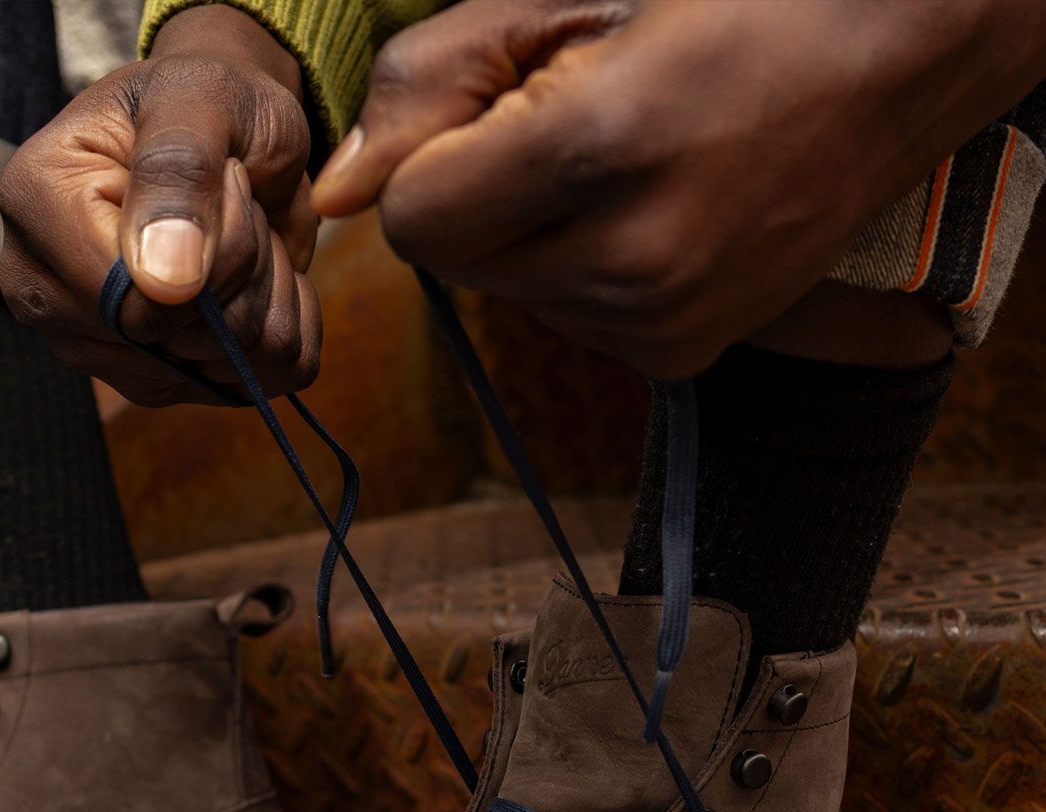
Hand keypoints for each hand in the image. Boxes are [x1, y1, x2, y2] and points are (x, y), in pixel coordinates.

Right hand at [0, 4, 320, 405]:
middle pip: (179, 344)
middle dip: (247, 273)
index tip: (231, 180)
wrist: (230, 137)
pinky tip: (260, 279)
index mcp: (35, 208)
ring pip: (224, 371)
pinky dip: (282, 331)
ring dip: (269, 299)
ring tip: (249, 236)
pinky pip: (252, 385)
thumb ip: (179, 171)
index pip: (135, 299)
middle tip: (243, 205)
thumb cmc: (207, 103)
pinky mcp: (155, 380)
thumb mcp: (201, 100)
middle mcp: (46, 294)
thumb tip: (164, 283)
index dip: (215, 255)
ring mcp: (98, 349)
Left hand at [315, 0, 1045, 376]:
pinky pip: (571, 323)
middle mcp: (628, 267)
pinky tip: (652, 212)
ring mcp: (661, 326)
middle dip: (482, 194)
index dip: (430, 162)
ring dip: (534, 234)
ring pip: (512, 297)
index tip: (496, 107)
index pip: (414, 221)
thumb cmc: (733, 0)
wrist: (890, 59)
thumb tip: (338, 194)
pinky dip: (584, 272)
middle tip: (573, 119)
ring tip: (630, 160)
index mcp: (597, 154)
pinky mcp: (681, 358)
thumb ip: (430, 81)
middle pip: (458, 265)